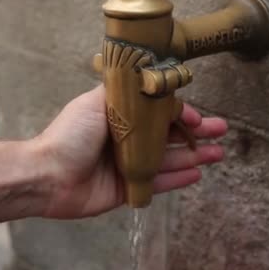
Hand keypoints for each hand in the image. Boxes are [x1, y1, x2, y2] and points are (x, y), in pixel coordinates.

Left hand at [36, 85, 226, 218]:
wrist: (48, 174)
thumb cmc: (70, 135)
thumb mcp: (96, 102)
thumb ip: (121, 92)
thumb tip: (144, 79)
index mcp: (119, 118)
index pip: (157, 113)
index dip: (179, 114)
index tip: (195, 116)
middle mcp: (126, 140)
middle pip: (167, 136)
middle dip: (195, 133)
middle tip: (220, 131)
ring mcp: (127, 166)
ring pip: (167, 160)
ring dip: (193, 155)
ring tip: (218, 153)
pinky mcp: (126, 190)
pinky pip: (156, 183)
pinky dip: (177, 178)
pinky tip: (197, 173)